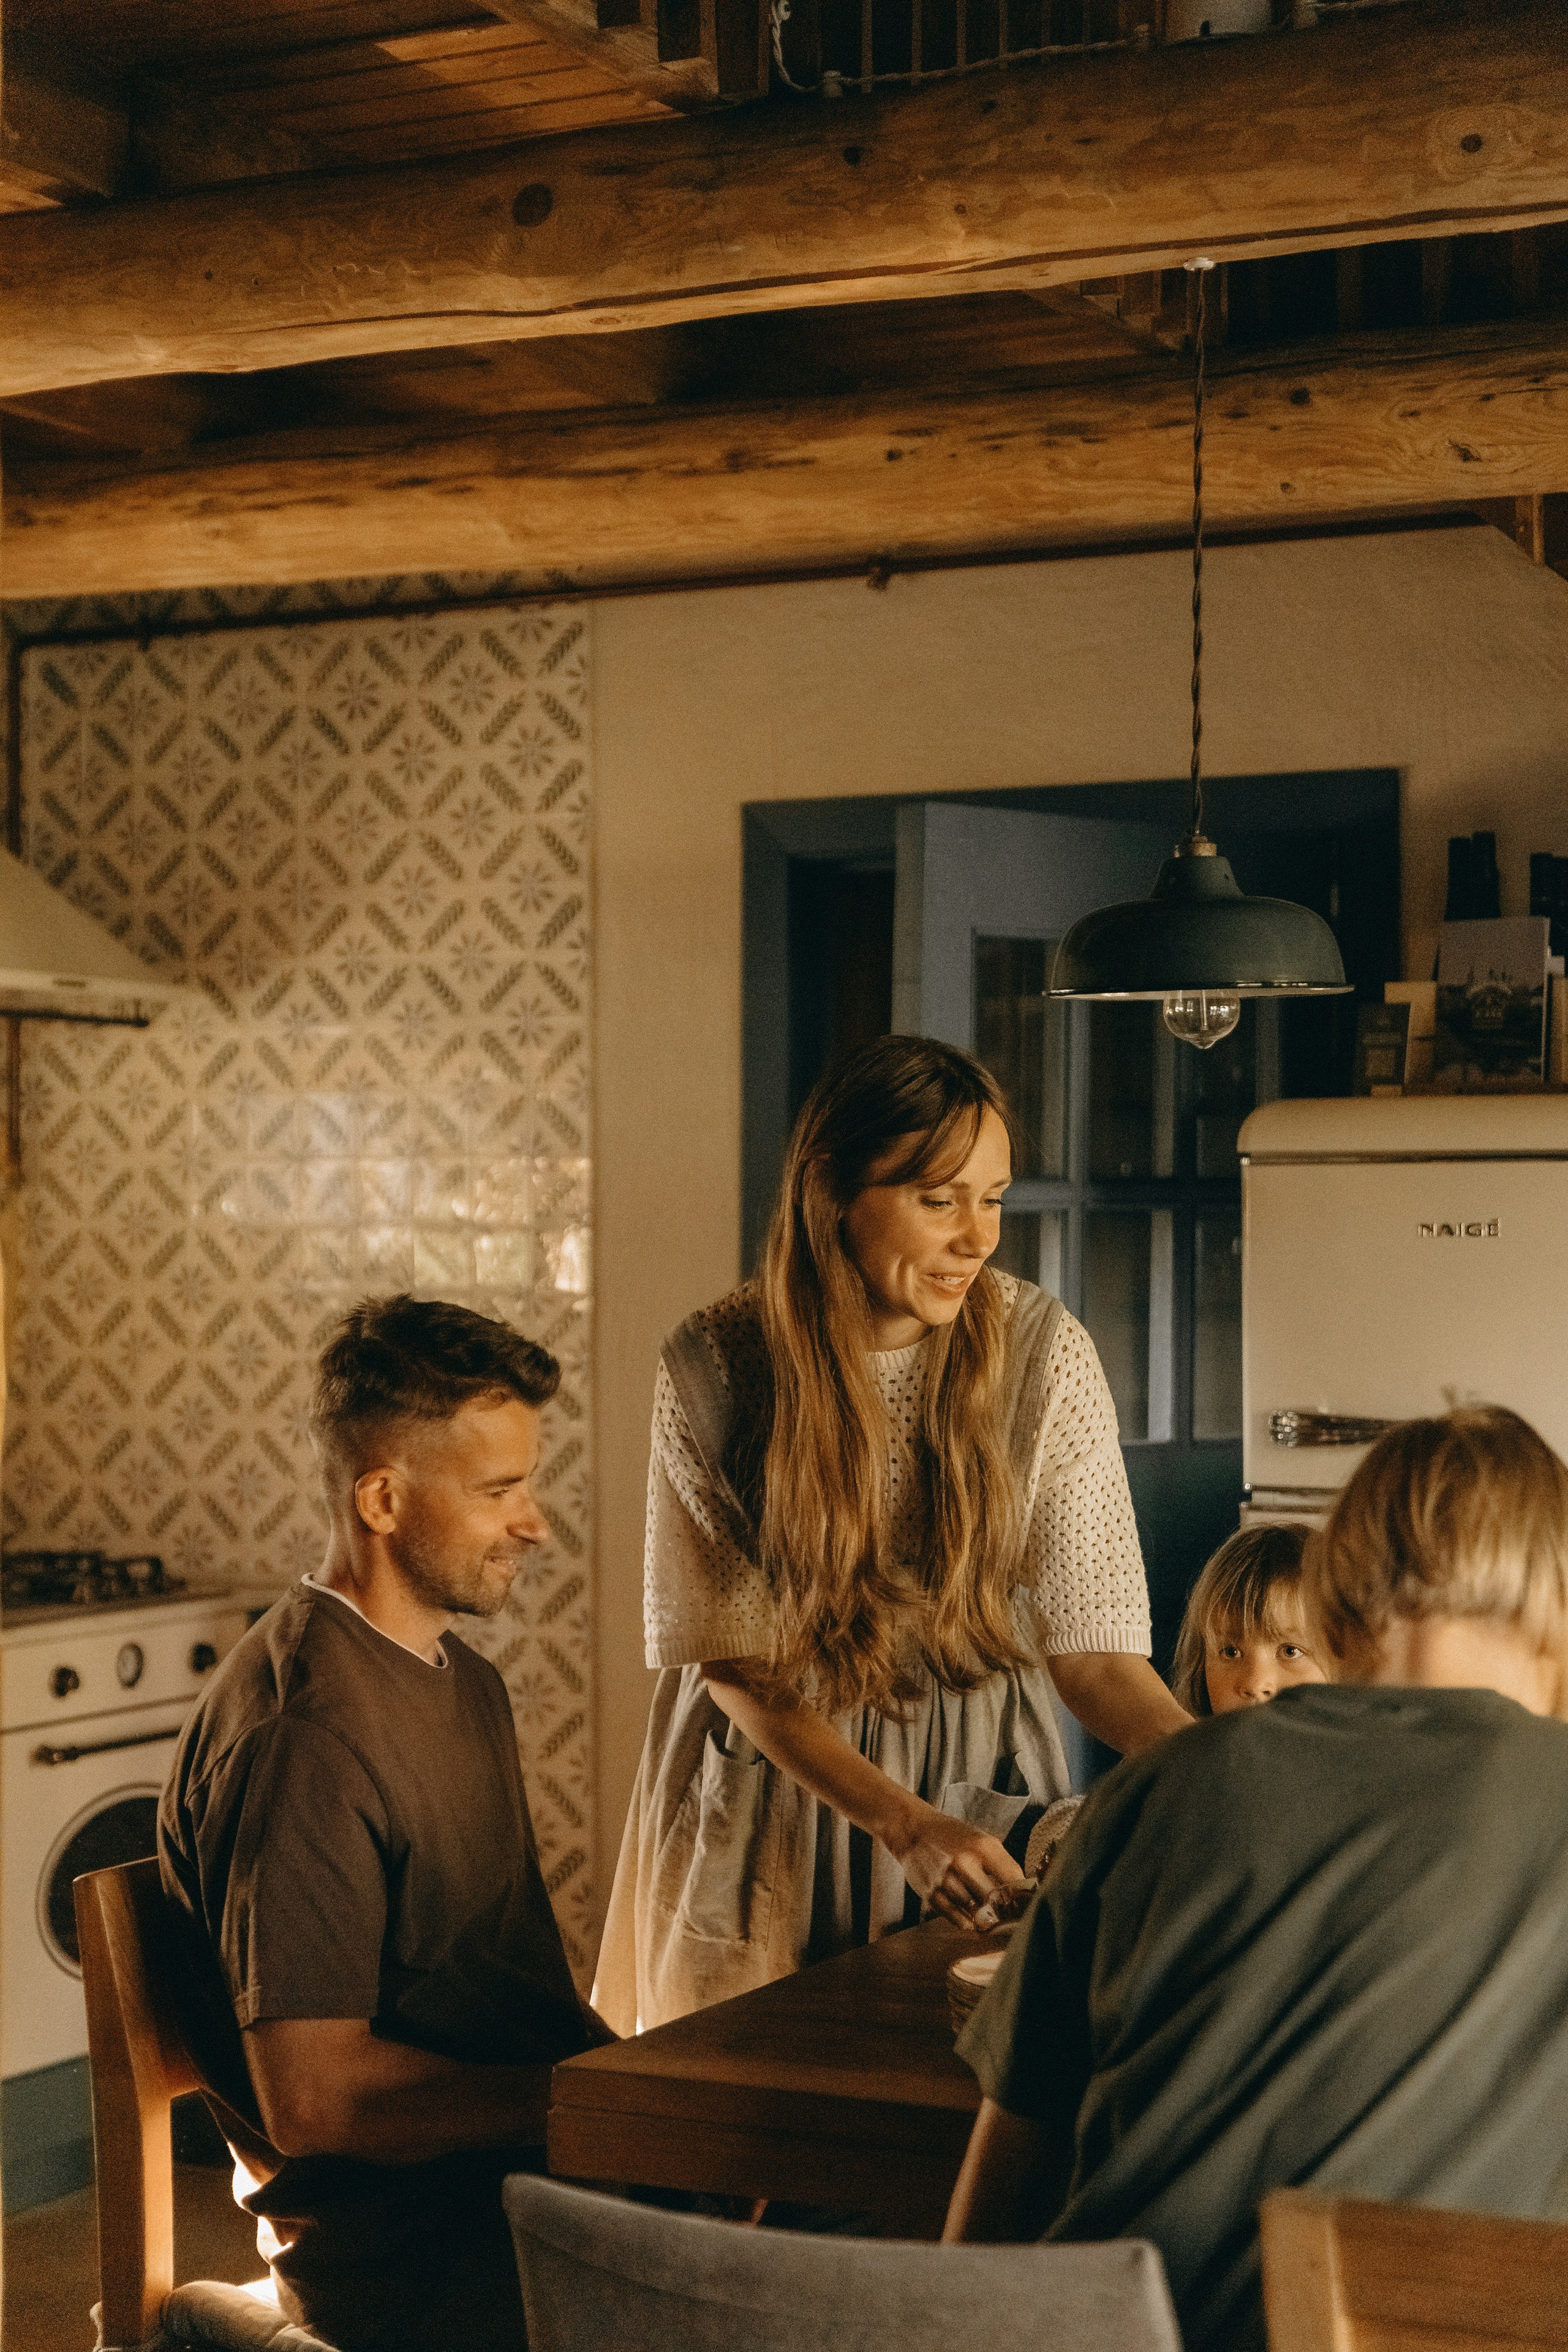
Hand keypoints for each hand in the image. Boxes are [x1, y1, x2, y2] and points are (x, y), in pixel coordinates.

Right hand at [884, 1801, 1024, 1926]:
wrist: (913, 1831)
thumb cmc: (955, 1837)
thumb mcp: (983, 1841)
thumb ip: (1002, 1864)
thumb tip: (1024, 1893)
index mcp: (983, 1847)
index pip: (1013, 1879)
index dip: (1023, 1897)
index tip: (1026, 1906)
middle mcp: (964, 1862)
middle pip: (995, 1900)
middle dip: (1005, 1911)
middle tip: (1010, 1918)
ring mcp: (946, 1879)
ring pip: (975, 1911)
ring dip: (985, 1918)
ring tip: (991, 1918)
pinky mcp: (931, 1893)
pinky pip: (955, 1917)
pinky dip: (967, 1923)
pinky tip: (972, 1920)